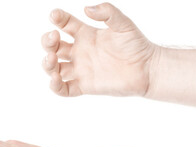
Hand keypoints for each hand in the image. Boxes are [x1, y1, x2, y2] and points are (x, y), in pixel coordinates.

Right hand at [42, 2, 158, 96]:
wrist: (148, 69)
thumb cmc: (137, 45)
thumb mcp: (123, 24)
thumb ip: (107, 12)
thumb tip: (86, 8)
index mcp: (86, 34)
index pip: (65, 24)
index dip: (57, 18)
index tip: (55, 16)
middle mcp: (80, 51)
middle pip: (54, 46)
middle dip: (47, 41)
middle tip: (54, 37)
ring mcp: (80, 69)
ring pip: (54, 68)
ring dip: (47, 63)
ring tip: (52, 58)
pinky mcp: (85, 86)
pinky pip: (64, 89)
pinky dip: (55, 86)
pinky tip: (55, 78)